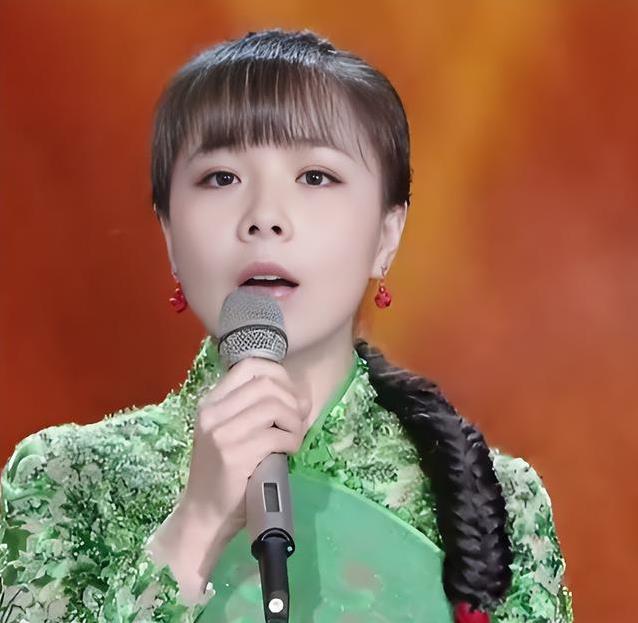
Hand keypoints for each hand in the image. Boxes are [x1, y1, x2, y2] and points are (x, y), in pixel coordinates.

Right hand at [148, 357, 311, 603]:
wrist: (204, 515)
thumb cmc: (224, 474)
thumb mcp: (234, 433)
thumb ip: (260, 411)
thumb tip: (303, 399)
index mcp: (211, 402)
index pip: (250, 366)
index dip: (279, 376)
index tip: (290, 397)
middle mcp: (212, 412)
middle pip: (267, 384)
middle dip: (292, 400)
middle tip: (297, 422)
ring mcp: (221, 433)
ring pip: (274, 406)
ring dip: (294, 422)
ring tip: (293, 438)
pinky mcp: (233, 455)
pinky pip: (276, 435)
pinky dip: (292, 441)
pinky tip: (289, 452)